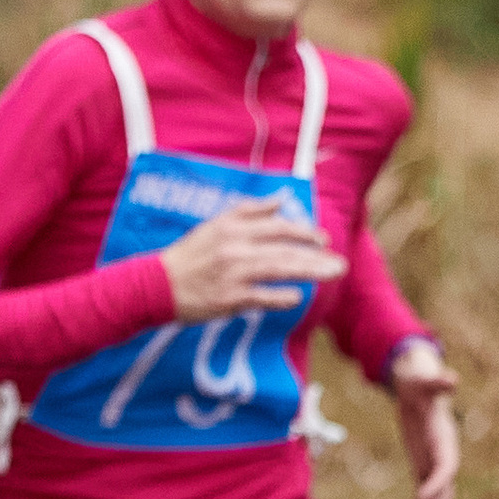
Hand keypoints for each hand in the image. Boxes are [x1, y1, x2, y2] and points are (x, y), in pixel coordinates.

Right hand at [160, 195, 344, 322]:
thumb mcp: (216, 225)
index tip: (323, 239)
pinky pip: (263, 297)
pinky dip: (281, 297)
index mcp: (232, 227)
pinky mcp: (229, 298)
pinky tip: (297, 298)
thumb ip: (250, 211)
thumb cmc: (190, 256)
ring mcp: (233, 273)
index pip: (276, 226)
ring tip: (332, 275)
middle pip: (284, 248)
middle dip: (315, 255)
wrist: (158, 285)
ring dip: (309, 272)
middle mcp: (235, 247)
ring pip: (279, 270)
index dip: (302, 232)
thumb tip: (282, 199)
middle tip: (340, 264)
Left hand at [390, 339, 458, 498]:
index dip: (437, 483)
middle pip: (441, 494)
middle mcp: (444, 460)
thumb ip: (435, 382)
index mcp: (445, 442)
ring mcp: (434, 469)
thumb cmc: (419, 383)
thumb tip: (451, 378)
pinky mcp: (423, 473)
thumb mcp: (422, 381)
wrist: (419, 389)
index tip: (421, 498)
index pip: (446, 467)